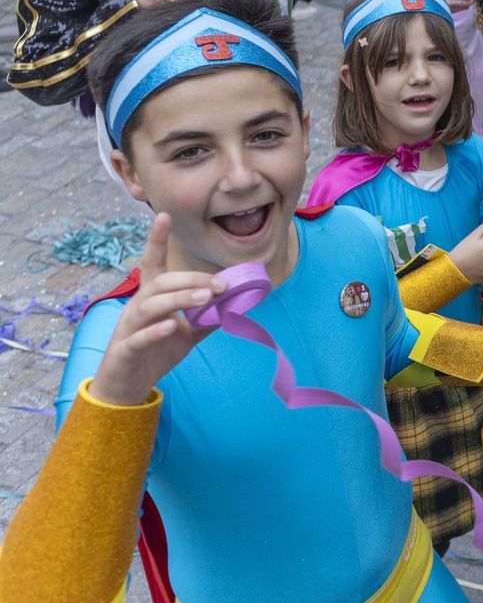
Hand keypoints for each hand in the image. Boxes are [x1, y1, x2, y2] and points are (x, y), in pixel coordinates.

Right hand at [86, 214, 226, 406]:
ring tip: (205, 299)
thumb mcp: (188, 333)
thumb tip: (237, 301)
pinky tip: (173, 325)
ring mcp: (128, 328)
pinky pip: (139, 337)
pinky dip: (156, 330)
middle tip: (222, 286)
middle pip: (161, 283)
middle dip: (191, 281)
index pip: (153, 264)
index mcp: (151, 298)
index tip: (164, 215)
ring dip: (179, 299)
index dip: (156, 240)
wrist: (126, 388)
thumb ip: (208, 317)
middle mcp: (137, 307)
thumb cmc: (155, 352)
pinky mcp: (125, 350)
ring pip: (150, 305)